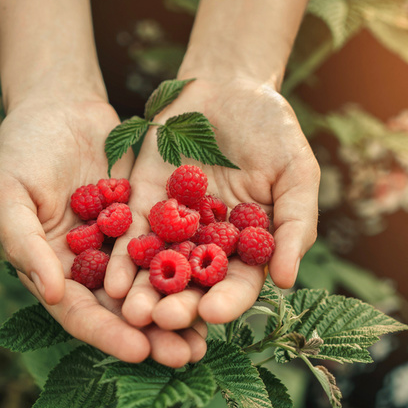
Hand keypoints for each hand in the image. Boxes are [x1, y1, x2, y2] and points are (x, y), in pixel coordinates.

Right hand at [0, 96, 206, 366]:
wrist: (59, 105)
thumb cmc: (23, 149)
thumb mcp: (10, 193)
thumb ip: (25, 243)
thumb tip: (53, 295)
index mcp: (51, 268)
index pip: (78, 313)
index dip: (107, 334)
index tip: (138, 351)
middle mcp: (87, 265)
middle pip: (120, 311)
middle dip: (152, 335)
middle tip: (186, 356)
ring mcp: (118, 245)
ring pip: (149, 287)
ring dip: (176, 312)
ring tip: (207, 338)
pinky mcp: (144, 221)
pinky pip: (169, 249)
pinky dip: (190, 268)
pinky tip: (217, 285)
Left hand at [106, 77, 319, 336]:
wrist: (229, 86)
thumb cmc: (273, 131)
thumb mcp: (296, 173)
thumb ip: (295, 224)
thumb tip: (287, 281)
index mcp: (244, 245)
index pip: (235, 282)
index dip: (226, 301)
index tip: (212, 314)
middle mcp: (205, 242)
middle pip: (190, 283)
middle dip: (176, 303)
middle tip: (161, 321)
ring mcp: (171, 224)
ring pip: (155, 265)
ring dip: (142, 290)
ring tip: (129, 312)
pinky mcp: (141, 201)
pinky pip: (129, 233)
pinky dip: (121, 256)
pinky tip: (111, 279)